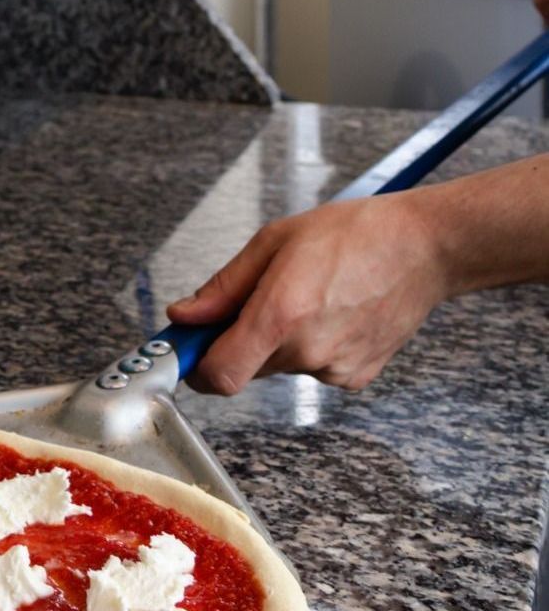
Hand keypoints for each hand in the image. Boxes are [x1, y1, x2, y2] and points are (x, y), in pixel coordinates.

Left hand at [165, 192, 449, 394]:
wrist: (426, 247)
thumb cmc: (354, 234)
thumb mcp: (274, 242)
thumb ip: (223, 288)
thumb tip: (184, 317)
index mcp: (281, 314)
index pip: (219, 375)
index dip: (197, 368)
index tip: (189, 351)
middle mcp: (307, 349)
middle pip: (245, 368)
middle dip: (238, 341)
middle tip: (260, 300)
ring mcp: (334, 368)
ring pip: (278, 366)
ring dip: (278, 341)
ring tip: (310, 297)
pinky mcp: (356, 376)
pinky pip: (311, 368)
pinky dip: (310, 346)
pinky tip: (334, 313)